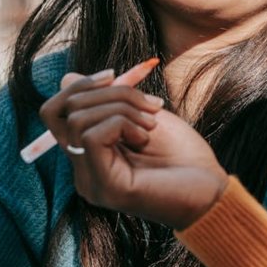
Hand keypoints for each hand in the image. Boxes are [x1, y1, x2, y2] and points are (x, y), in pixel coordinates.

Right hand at [40, 72, 228, 228]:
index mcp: (89, 155)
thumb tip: (67, 79)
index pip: (55, 112)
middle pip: (65, 111)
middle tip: (149, 105)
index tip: (114, 74)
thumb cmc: (183, 156)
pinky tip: (145, 137)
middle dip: (108, 92)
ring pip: (77, 120)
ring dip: (120, 107)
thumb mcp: (140, 116)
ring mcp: (91, 182)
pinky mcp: (105, 188)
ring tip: (150, 123)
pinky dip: (121, 123)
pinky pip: (92, 136)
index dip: (79, 85)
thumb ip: (106, 100)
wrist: (211, 191)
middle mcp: (83, 172)